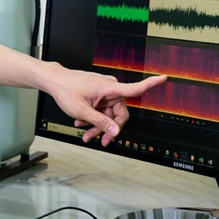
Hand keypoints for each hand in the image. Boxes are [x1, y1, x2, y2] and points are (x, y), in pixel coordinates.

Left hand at [44, 64, 166, 145]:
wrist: (53, 81)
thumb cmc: (65, 90)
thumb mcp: (82, 111)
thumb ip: (100, 122)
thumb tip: (116, 132)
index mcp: (109, 88)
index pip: (135, 88)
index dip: (151, 84)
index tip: (165, 77)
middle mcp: (110, 88)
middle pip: (120, 112)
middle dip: (110, 127)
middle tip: (102, 141)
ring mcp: (104, 92)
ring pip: (108, 114)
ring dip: (98, 125)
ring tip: (85, 135)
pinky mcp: (98, 94)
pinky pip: (101, 110)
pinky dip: (93, 118)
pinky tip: (82, 124)